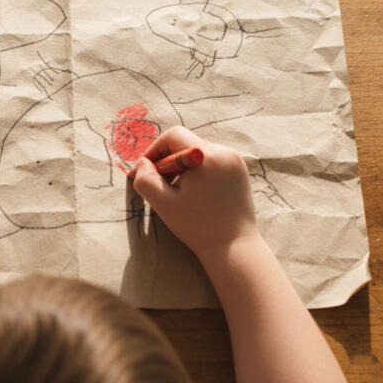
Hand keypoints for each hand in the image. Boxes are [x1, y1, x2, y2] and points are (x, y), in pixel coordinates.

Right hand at [130, 127, 258, 261]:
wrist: (233, 246)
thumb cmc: (197, 226)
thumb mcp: (162, 203)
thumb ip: (145, 179)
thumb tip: (143, 163)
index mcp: (206, 156)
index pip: (173, 136)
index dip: (154, 150)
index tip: (145, 170)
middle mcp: (224, 152)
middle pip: (185, 143)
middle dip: (167, 161)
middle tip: (159, 185)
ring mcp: (235, 161)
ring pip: (197, 153)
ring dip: (182, 167)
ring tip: (177, 192)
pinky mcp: (239, 171)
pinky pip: (211, 161)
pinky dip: (197, 172)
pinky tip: (195, 194)